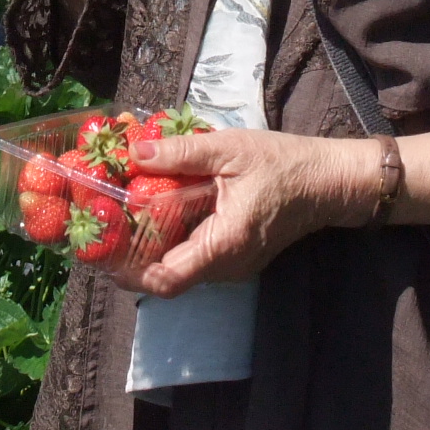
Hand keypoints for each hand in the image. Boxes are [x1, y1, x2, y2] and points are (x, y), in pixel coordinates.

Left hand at [119, 129, 386, 296]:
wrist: (329, 181)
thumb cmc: (284, 164)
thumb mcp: (230, 150)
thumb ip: (181, 153)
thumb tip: (134, 152)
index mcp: (223, 244)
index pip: (165, 279)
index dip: (126, 269)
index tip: (100, 244)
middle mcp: (226, 266)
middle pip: (165, 277)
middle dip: (129, 255)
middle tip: (101, 225)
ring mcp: (233, 266)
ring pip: (178, 269)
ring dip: (149, 248)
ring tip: (121, 215)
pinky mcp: (236, 258)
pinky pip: (194, 258)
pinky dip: (170, 242)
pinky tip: (155, 213)